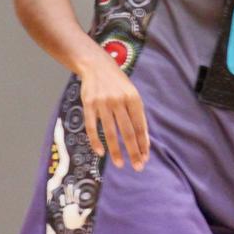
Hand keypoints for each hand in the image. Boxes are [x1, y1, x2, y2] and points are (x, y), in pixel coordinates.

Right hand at [79, 51, 149, 170]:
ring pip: (110, 132)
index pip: (140, 126)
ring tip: (121, 164)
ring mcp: (103, 103)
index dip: (143, 144)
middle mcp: (119, 101)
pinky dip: (96, 141)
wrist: (97, 66)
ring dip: (116, 150)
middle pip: (128, 131)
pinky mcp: (88, 104)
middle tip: (137, 167)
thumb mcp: (132, 95)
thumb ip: (137, 116)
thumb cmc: (118, 85)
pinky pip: (92, 126)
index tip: (145, 159)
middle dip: (133, 151)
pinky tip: (101, 152)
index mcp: (133, 99)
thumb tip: (144, 142)